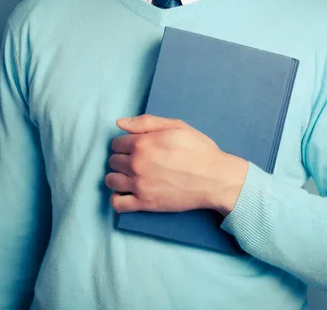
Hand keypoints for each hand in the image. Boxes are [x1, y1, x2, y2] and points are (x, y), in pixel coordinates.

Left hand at [106, 113, 248, 215]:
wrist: (215, 178)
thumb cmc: (199, 150)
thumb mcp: (176, 126)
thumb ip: (146, 122)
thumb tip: (119, 123)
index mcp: (142, 143)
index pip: (116, 143)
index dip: (126, 144)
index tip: (136, 148)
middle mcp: (136, 164)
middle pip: (112, 161)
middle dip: (122, 160)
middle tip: (138, 162)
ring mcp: (139, 185)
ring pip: (111, 181)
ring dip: (118, 177)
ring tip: (132, 177)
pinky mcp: (145, 203)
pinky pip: (117, 203)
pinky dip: (119, 199)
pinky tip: (128, 193)